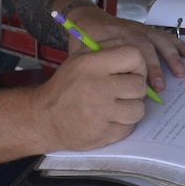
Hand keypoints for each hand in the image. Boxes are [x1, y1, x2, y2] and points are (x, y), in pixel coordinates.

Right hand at [32, 43, 147, 150]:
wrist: (45, 117)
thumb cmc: (65, 86)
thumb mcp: (79, 59)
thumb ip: (105, 52)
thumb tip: (136, 54)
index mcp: (91, 63)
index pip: (133, 55)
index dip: (138, 64)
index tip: (132, 71)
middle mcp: (96, 86)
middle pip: (139, 84)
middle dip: (135, 88)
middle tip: (122, 91)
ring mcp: (100, 112)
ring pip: (139, 109)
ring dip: (131, 108)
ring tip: (116, 106)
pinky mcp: (103, 134)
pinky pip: (129, 127)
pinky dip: (122, 124)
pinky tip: (108, 119)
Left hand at [67, 6, 184, 94]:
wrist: (84, 17)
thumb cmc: (82, 40)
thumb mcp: (80, 53)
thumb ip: (93, 68)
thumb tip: (110, 92)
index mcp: (109, 35)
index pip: (128, 49)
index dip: (139, 67)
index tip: (144, 87)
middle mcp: (126, 29)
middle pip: (144, 44)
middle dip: (155, 66)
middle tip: (160, 87)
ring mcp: (137, 28)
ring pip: (158, 39)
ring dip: (171, 56)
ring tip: (181, 73)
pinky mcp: (145, 29)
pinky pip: (164, 36)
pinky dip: (179, 45)